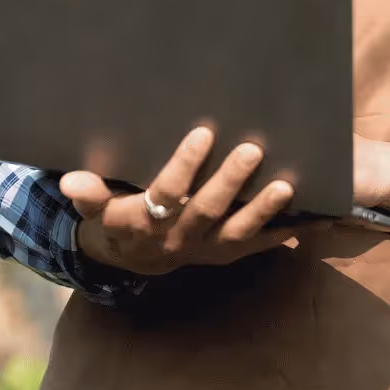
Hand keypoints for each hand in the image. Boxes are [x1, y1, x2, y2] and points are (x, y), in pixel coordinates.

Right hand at [63, 126, 313, 275]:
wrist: (140, 257)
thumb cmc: (121, 215)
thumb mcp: (99, 206)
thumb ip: (90, 193)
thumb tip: (69, 180)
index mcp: (149, 221)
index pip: (168, 192)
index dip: (184, 165)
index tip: (203, 132)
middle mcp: (182, 238)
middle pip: (208, 209)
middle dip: (231, 181)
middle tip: (253, 149)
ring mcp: (211, 247)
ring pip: (240, 230)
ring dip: (264, 209)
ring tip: (286, 185)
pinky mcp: (233, 251)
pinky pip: (264, 243)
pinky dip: (291, 230)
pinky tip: (320, 214)